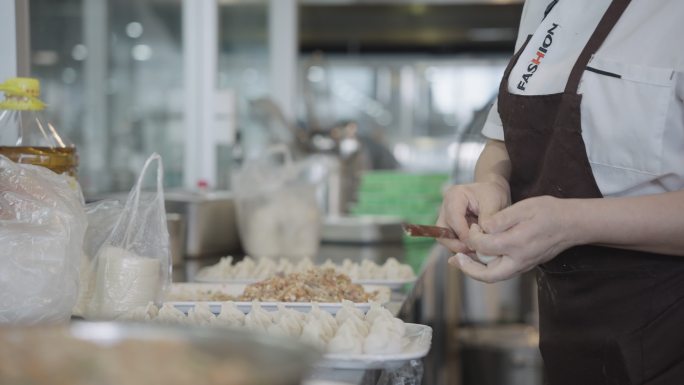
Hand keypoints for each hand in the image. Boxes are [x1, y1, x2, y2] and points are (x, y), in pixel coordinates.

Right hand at [436, 180, 510, 253]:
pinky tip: (475, 247)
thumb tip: (481, 239)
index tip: (478, 244)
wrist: (491, 192)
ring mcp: (445, 218)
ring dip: (460, 247)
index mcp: (454, 196)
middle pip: (443, 232)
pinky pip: (451, 242)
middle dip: (458, 244)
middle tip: (475, 250)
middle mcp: (445, 208)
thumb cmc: (492, 194)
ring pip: (445, 239)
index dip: (464, 235)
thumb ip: (487, 220)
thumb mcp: (494, 203)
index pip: (453, 219)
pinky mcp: (449, 228)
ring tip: (477, 249)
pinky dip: (462, 247)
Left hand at [449, 195, 579, 282]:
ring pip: (495, 276)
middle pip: (488, 275)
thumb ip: (501, 218)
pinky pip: (502, 271)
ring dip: (476, 271)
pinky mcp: (526, 265)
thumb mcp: (523, 207)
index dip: (473, 236)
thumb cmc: (549, 212)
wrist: (573, 224)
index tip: (472, 226)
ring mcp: (524, 265)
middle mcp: (520, 260)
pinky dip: (487, 268)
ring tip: (460, 261)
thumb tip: (483, 227)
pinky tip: (479, 258)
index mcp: (517, 243)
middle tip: (454, 260)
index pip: (485, 246)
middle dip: (468, 269)